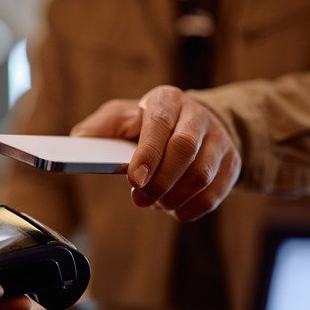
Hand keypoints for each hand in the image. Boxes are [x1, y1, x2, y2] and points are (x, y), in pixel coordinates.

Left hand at [71, 86, 240, 221]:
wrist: (195, 125)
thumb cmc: (150, 124)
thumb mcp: (124, 116)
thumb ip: (101, 127)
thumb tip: (79, 141)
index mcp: (167, 101)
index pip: (160, 124)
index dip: (148, 154)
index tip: (135, 179)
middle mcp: (197, 116)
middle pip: (184, 150)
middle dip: (159, 181)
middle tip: (140, 199)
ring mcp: (219, 140)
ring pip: (202, 175)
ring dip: (173, 197)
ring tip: (155, 203)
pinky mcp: (231, 164)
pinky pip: (214, 194)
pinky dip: (190, 208)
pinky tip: (174, 208)